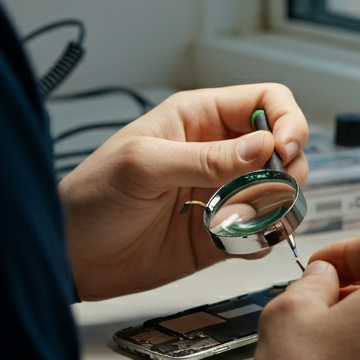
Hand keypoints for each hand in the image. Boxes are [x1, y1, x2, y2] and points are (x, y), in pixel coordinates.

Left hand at [58, 84, 307, 299]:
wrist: (71, 258)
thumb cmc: (91, 198)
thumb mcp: (144, 166)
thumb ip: (205, 157)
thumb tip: (265, 147)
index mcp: (198, 118)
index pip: (266, 101)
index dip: (286, 121)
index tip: (284, 150)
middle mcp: (217, 152)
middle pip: (284, 147)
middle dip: (288, 168)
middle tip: (269, 190)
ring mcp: (222, 193)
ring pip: (281, 190)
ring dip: (279, 205)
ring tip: (248, 220)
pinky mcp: (222, 233)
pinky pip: (263, 231)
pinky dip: (264, 238)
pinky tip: (239, 242)